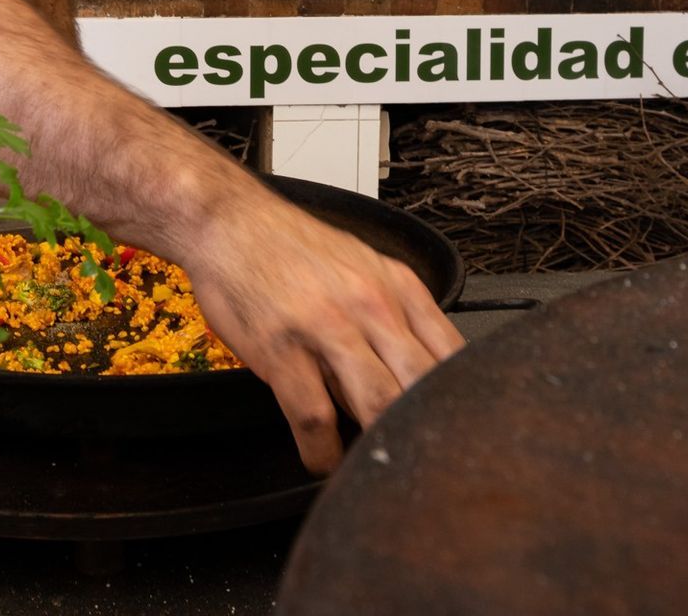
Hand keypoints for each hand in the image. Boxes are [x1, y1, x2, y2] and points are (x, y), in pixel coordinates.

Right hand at [177, 181, 465, 473]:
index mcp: (398, 287)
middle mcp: (371, 305)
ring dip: (378, 446)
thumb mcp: (362, 266)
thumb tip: (413, 375)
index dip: (459, 404)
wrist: (228, 221)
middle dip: (426, 432)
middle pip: (422, 385)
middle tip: (419, 461)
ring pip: (378, 403)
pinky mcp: (282, 350)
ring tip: (372, 465)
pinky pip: (315, 418)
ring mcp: (327, 327)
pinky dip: (323, 452)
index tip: (452, 433)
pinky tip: (322, 457)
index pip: (452, 355)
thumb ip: (394, 316)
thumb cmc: (291, 248)